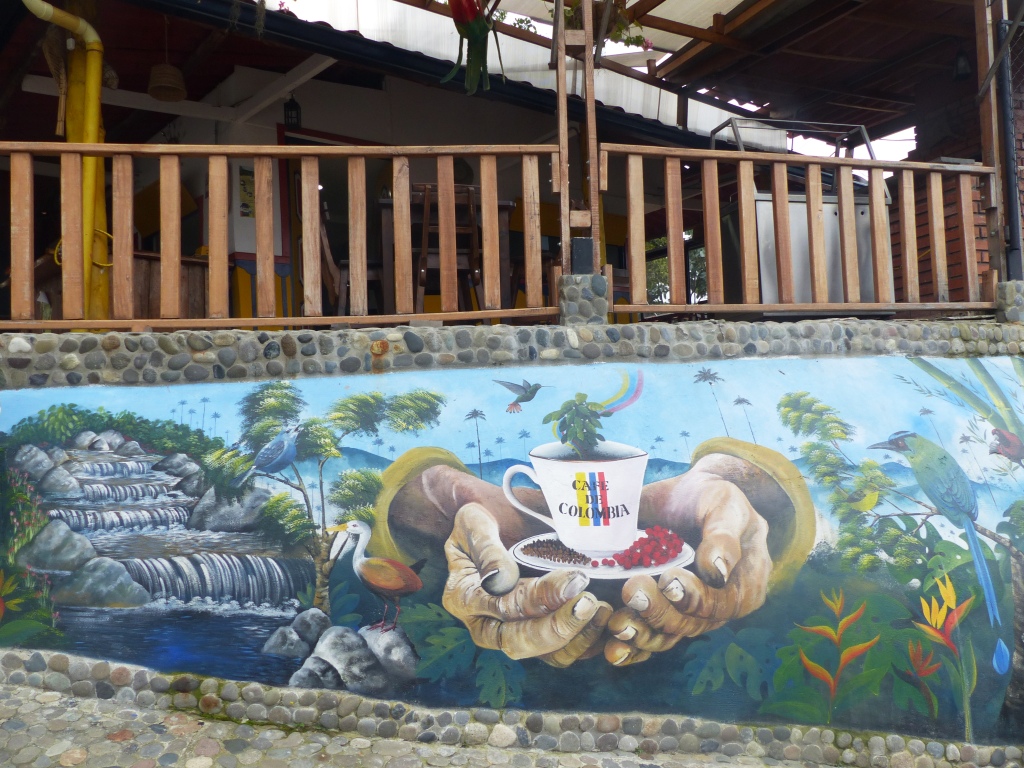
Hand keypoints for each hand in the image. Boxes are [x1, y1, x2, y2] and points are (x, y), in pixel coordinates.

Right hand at [442, 503, 611, 666]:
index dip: (537, 598)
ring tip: (602, 610)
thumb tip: (499, 582)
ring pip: (544, 653)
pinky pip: (562, 652)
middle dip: (558, 626)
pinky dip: (585, 641)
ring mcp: (511, 632)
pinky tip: (604, 618)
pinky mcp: (537, 635)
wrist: (496, 520)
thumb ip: (487, 550)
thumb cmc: (482, 519)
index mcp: (463, 597)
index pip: (501, 607)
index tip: (572, 580)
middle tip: (589, 602)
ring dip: (576, 637)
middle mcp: (484, 623)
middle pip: (519, 641)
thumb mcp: (474, 523)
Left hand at [603, 470, 771, 665]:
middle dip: (659, 610)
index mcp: (744, 588)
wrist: (689, 498)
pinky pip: (649, 637)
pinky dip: (631, 647)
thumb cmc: (714, 498)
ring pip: (666, 635)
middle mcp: (718, 610)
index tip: (668, 579)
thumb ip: (724, 536)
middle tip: (632, 590)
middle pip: (689, 622)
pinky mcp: (662, 615)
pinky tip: (612, 650)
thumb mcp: (726, 505)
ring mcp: (689, 616)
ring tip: (618, 624)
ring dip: (641, 635)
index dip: (693, 595)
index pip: (719, 602)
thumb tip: (717, 571)